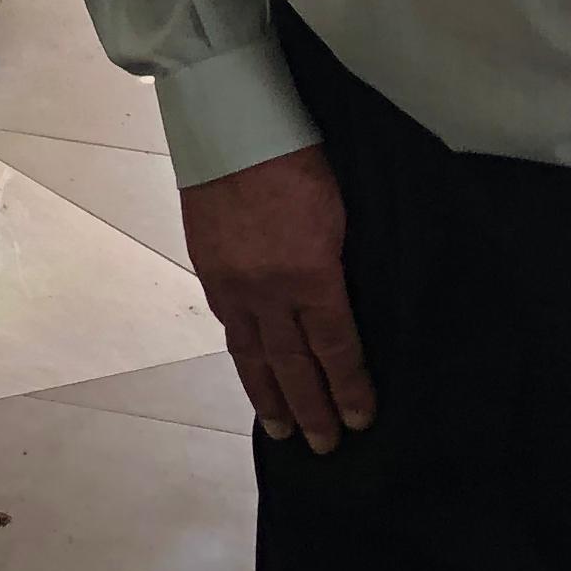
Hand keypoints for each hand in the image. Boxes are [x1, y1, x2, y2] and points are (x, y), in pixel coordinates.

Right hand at [178, 146, 373, 451]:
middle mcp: (268, 290)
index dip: (350, 386)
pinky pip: (228, 325)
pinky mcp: (208, 267)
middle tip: (325, 447)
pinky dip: (241, 355)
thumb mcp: (341, 213)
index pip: (335, 347)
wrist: (232, 123)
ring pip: (252, 354)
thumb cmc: (300, 157)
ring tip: (282, 430)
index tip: (363, 419)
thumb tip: (345, 307)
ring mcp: (232, 282)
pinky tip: (250, 370)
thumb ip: (339, 266)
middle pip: (292, 364)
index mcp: (310, 274)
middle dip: (312, 408)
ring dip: (269, 395)